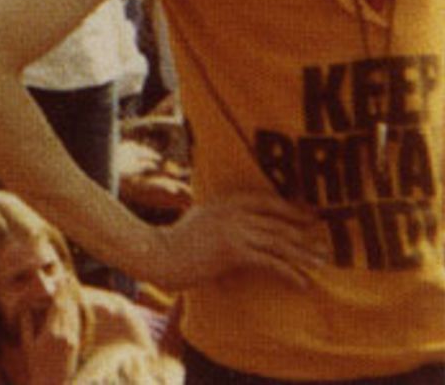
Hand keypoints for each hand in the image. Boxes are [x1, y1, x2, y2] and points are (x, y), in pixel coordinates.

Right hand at [21, 286, 80, 384]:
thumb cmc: (36, 366)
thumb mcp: (28, 345)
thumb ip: (27, 326)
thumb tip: (23, 309)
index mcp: (50, 333)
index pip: (56, 307)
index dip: (58, 293)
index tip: (59, 280)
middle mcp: (63, 335)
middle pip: (67, 308)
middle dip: (67, 292)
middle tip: (68, 278)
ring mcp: (71, 340)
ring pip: (73, 315)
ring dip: (73, 300)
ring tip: (73, 288)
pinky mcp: (76, 345)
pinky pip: (76, 325)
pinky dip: (76, 313)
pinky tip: (75, 306)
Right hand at [146, 192, 325, 290]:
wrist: (159, 255)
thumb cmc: (177, 241)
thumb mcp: (201, 218)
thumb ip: (222, 216)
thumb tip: (243, 223)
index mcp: (225, 200)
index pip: (267, 200)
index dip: (291, 209)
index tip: (312, 217)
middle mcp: (233, 211)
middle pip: (278, 222)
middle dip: (304, 235)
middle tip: (325, 247)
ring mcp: (233, 230)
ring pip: (278, 242)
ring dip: (303, 255)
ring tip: (321, 265)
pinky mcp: (233, 251)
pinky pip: (270, 262)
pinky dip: (289, 273)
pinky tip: (303, 283)